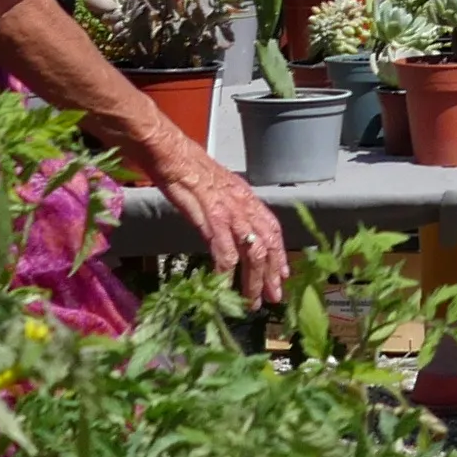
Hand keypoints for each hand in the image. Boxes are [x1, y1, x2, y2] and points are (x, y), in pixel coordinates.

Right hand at [161, 143, 292, 304]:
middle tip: (274, 298)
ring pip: (252, 253)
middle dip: (271, 274)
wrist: (173, 154)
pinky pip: (224, 252)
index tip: (283, 275)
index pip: (273, 230)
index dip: (280, 253)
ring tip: (252, 302)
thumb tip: (233, 229)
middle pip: (267, 245)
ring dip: (253, 280)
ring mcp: (231, 213)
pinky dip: (226, 273)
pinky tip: (224, 288)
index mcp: (247, 199)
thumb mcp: (219, 189)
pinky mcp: (212, 219)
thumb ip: (229, 208)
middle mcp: (245, 207)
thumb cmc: (190, 170)